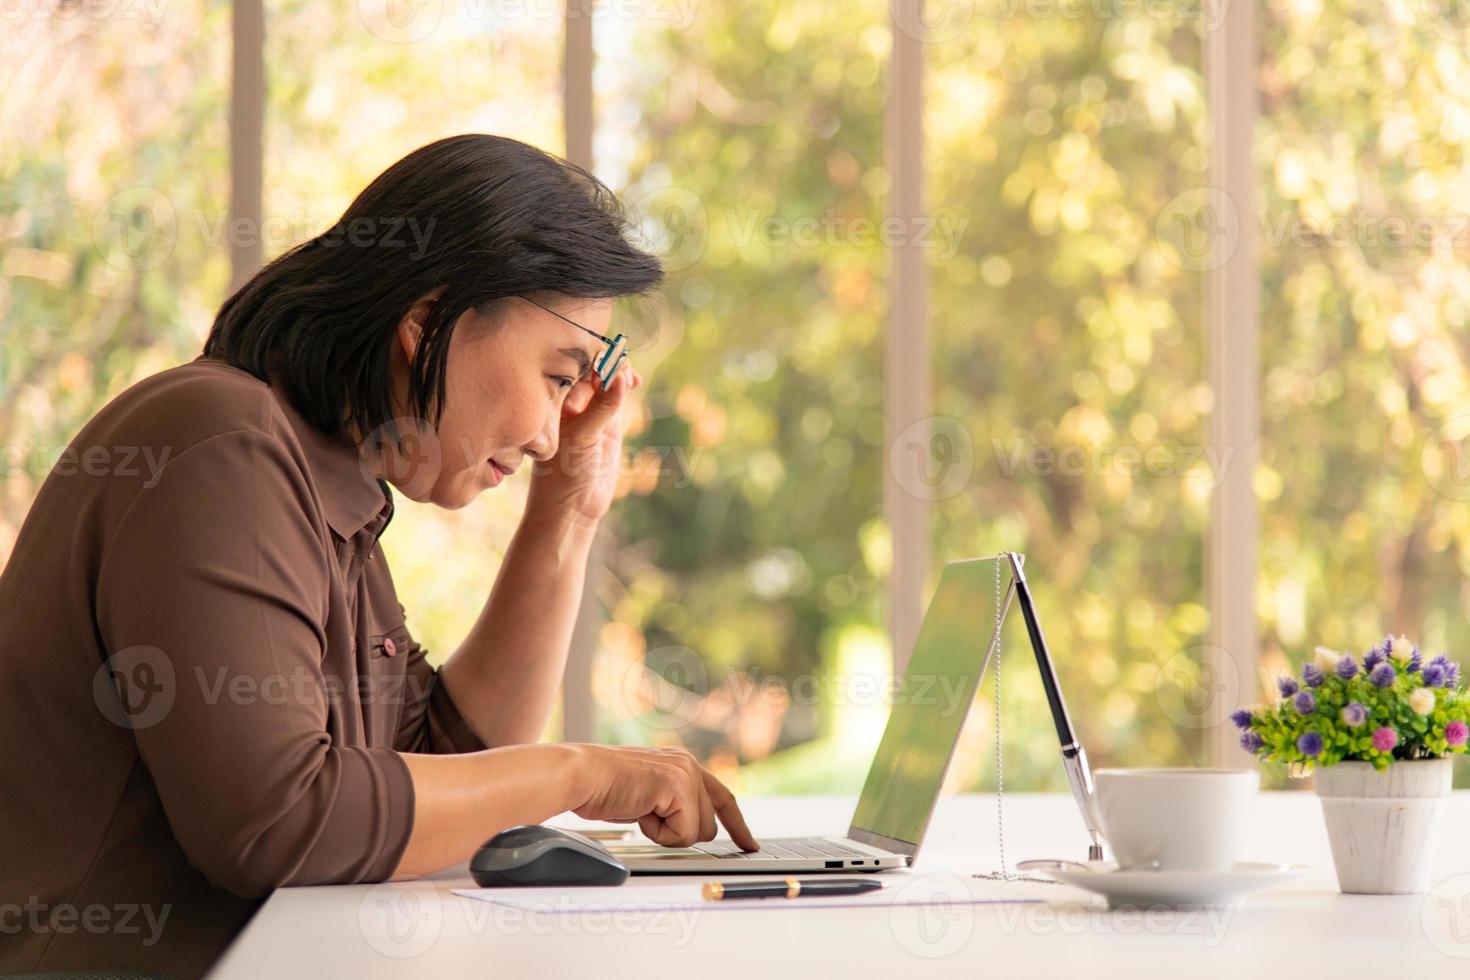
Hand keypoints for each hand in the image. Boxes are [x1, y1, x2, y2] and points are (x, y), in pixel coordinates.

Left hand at [525, 366, 642, 528]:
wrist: (572, 508)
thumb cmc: (562, 474)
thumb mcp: (581, 437)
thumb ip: (602, 408)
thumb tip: (621, 377)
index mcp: (551, 400)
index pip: (572, 367)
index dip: (590, 358)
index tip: (605, 361)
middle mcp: (569, 402)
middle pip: (591, 368)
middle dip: (607, 363)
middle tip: (620, 372)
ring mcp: (590, 412)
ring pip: (607, 380)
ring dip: (620, 372)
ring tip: (630, 378)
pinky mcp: (608, 424)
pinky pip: (618, 396)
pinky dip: (627, 385)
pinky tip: (635, 382)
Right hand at [564, 743, 759, 850]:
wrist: (582, 776)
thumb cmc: (602, 788)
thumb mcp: (647, 794)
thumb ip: (672, 803)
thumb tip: (689, 827)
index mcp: (682, 763)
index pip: (722, 797)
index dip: (737, 825)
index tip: (750, 844)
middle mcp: (689, 764)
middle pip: (708, 825)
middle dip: (679, 833)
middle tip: (647, 816)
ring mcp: (686, 773)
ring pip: (698, 832)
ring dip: (666, 833)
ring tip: (640, 810)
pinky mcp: (678, 786)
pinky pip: (683, 834)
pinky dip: (658, 833)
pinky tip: (639, 811)